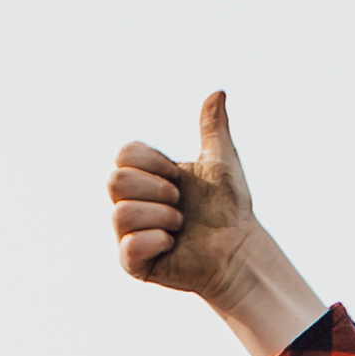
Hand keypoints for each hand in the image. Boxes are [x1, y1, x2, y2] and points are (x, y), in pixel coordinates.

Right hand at [107, 90, 322, 355]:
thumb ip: (213, 128)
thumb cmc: (230, 209)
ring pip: (121, 213)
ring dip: (162, 217)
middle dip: (157, 190)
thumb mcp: (222, 161)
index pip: (123, 154)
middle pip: (114, 181)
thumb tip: (219, 92)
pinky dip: (157, 241)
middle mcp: (131, 203)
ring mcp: (129, 233)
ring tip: (180, 226)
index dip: (153, 163)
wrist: (240, 250)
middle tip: (180, 203)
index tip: (178, 176)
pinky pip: (129, 246)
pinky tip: (172, 245)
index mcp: (146, 176)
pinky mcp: (133, 263)